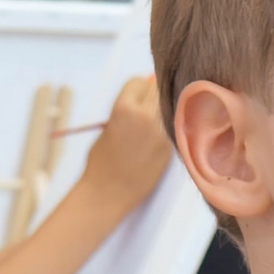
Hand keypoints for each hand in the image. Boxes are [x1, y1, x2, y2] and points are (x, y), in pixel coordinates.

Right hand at [79, 77, 172, 210]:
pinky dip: (168, 125)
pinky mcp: (171, 146)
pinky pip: (173, 124)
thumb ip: (126, 109)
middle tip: (144, 108)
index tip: (134, 96)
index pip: (138, 81)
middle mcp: (146, 116)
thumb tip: (142, 96)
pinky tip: (156, 136)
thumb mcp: (108, 126)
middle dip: (151, 96)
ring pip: (169, 106)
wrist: (109, 192)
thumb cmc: (100, 161)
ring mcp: (162, 131)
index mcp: (124, 108)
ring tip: (151, 122)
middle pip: (157, 90)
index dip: (135, 89)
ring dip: (162, 109)